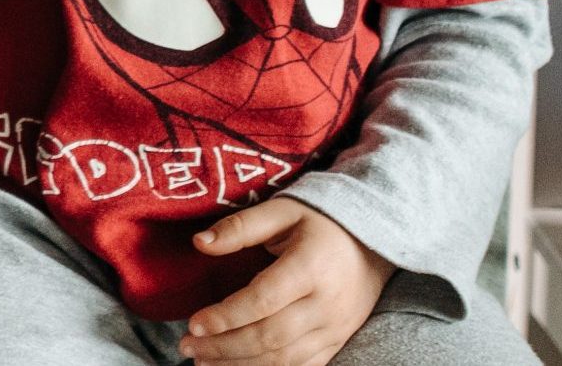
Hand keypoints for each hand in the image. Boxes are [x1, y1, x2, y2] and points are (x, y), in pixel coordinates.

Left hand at [182, 196, 394, 365]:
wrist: (374, 242)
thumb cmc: (320, 222)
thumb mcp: (281, 210)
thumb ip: (240, 227)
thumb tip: (200, 242)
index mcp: (310, 267)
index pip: (263, 300)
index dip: (226, 316)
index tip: (193, 324)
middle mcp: (326, 304)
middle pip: (271, 337)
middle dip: (224, 346)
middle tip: (187, 347)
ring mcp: (336, 327)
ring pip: (285, 359)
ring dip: (241, 365)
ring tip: (203, 362)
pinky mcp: (338, 341)